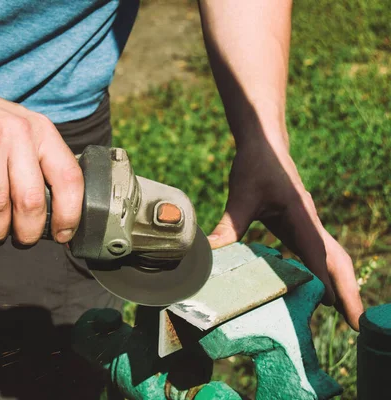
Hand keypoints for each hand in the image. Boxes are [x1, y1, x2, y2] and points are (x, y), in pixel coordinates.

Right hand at [0, 71, 82, 244]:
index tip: (62, 235)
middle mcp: (20, 132)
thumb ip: (35, 161)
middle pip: (32, 200)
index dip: (70, 214)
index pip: (69, 178)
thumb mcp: (19, 130)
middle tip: (20, 240)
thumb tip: (50, 212)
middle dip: (27, 232)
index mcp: (42, 131)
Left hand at [207, 140, 363, 329]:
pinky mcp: (299, 226)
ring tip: (346, 317)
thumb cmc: (255, 166)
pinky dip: (324, 274)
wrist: (264, 143)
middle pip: (338, 260)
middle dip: (348, 291)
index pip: (316, 252)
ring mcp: (308, 224)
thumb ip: (229, 225)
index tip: (332, 306)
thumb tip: (208, 252)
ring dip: (341, 285)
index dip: (325, 279)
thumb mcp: (240, 197)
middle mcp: (310, 222)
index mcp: (301, 215)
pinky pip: (317, 254)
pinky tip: (318, 291)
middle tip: (357, 324)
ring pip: (332, 258)